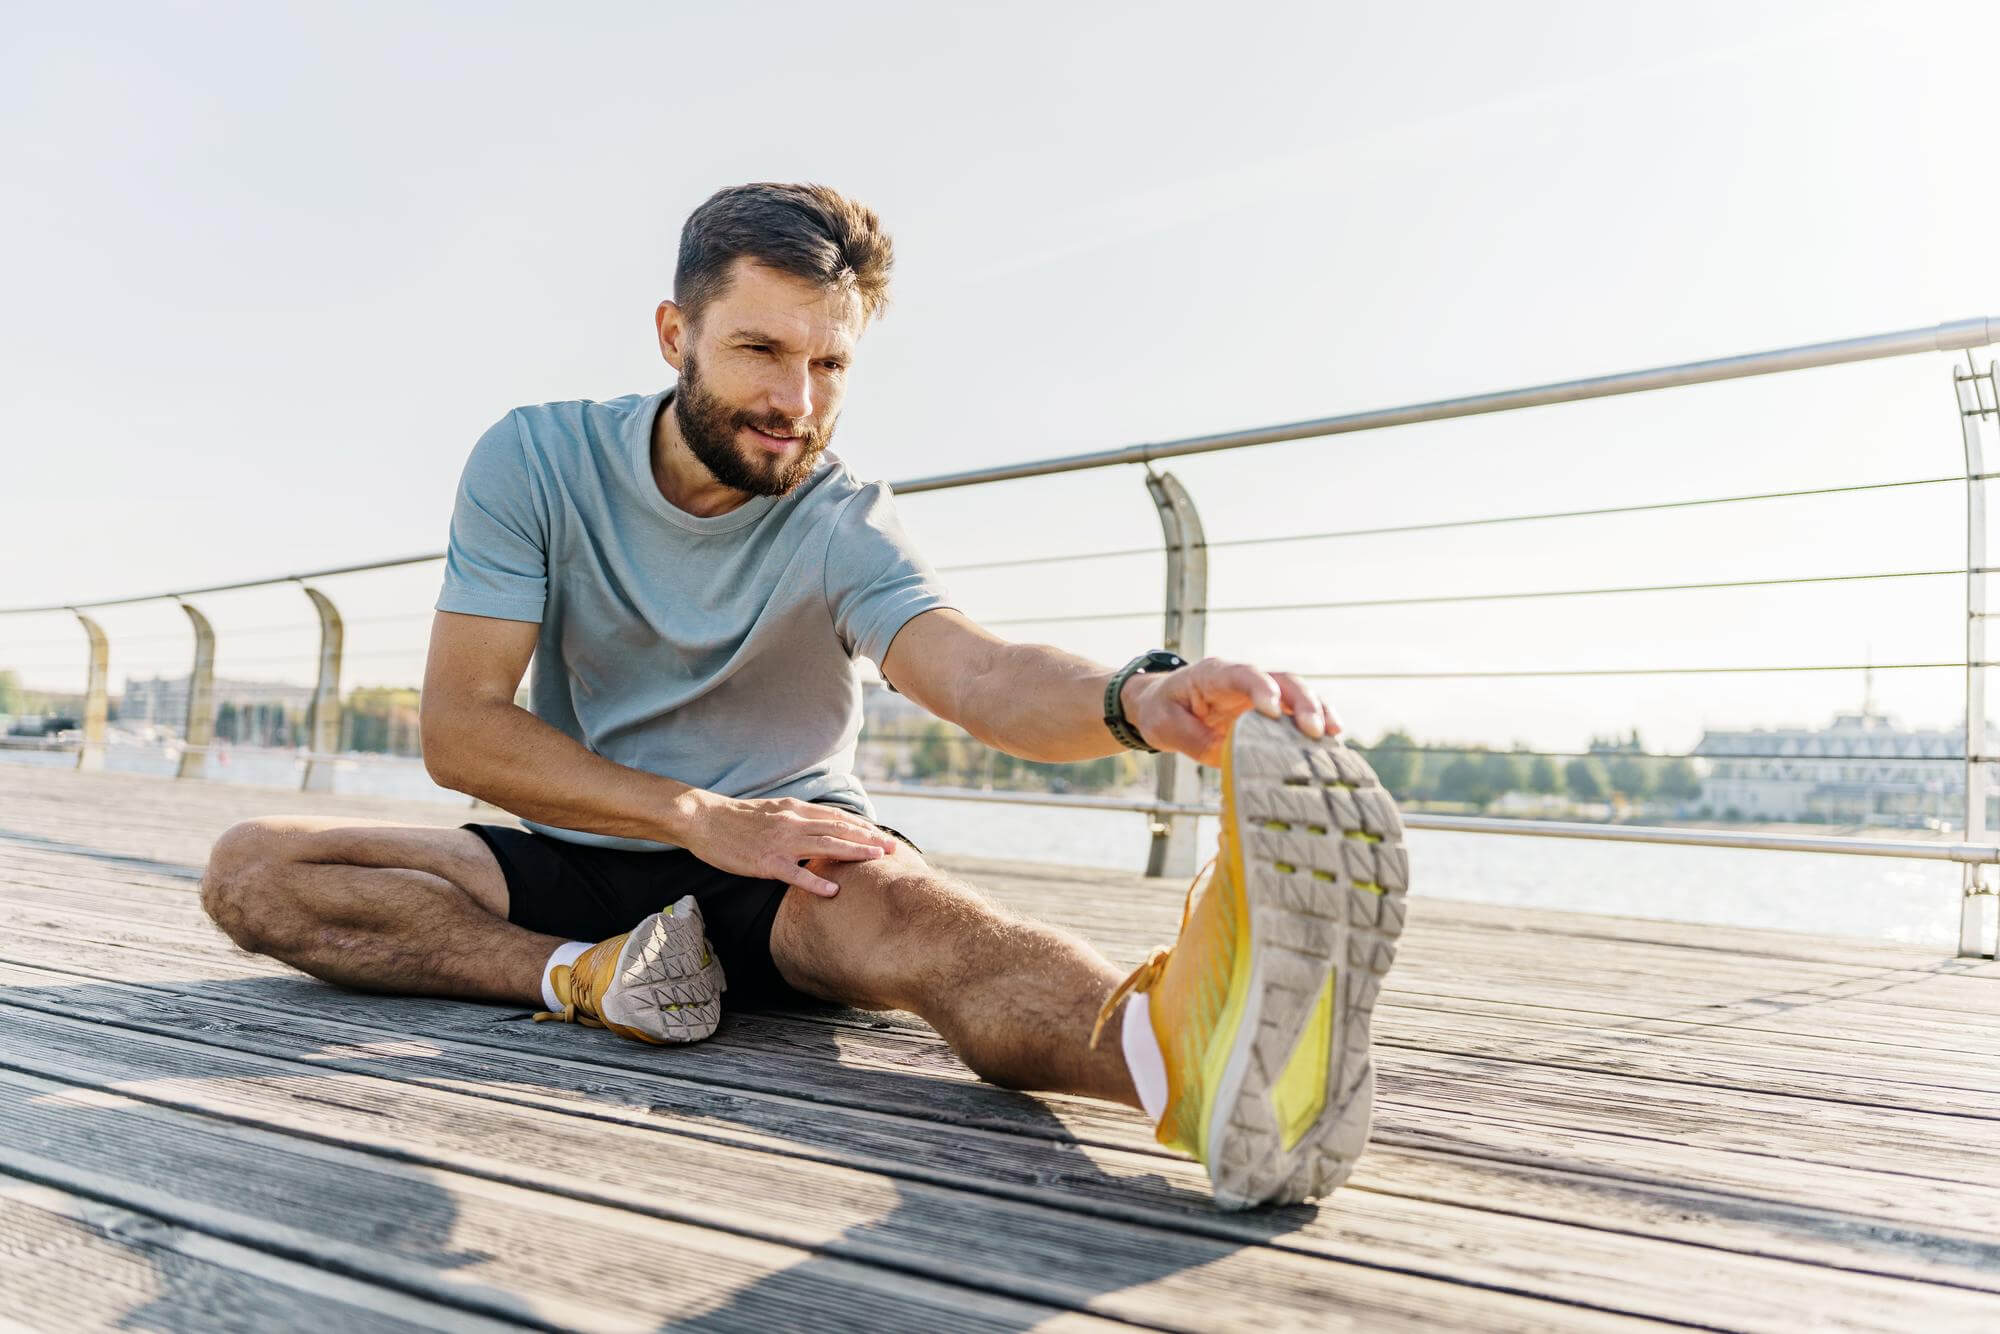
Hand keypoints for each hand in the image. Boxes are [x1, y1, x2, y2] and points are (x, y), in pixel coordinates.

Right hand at [679, 794, 898, 896]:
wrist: (704, 819)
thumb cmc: (737, 819)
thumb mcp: (773, 809)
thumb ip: (797, 816)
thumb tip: (820, 824)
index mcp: (795, 810)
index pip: (837, 817)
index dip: (862, 826)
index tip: (882, 835)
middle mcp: (793, 822)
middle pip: (839, 829)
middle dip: (869, 839)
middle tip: (893, 848)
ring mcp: (780, 842)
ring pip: (825, 845)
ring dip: (854, 852)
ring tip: (877, 860)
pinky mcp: (766, 861)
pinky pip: (795, 873)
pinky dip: (816, 880)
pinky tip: (833, 889)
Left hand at [1123, 658, 1341, 766]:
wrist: (1162, 704)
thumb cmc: (1162, 711)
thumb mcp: (1165, 727)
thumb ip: (1194, 740)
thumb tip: (1227, 757)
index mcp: (1214, 675)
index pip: (1243, 674)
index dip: (1262, 689)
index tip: (1273, 712)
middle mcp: (1244, 679)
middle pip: (1282, 680)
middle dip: (1302, 702)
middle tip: (1315, 730)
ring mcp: (1260, 693)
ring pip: (1298, 693)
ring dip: (1319, 711)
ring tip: (1334, 736)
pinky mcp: (1270, 711)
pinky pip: (1298, 712)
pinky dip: (1316, 725)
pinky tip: (1331, 746)